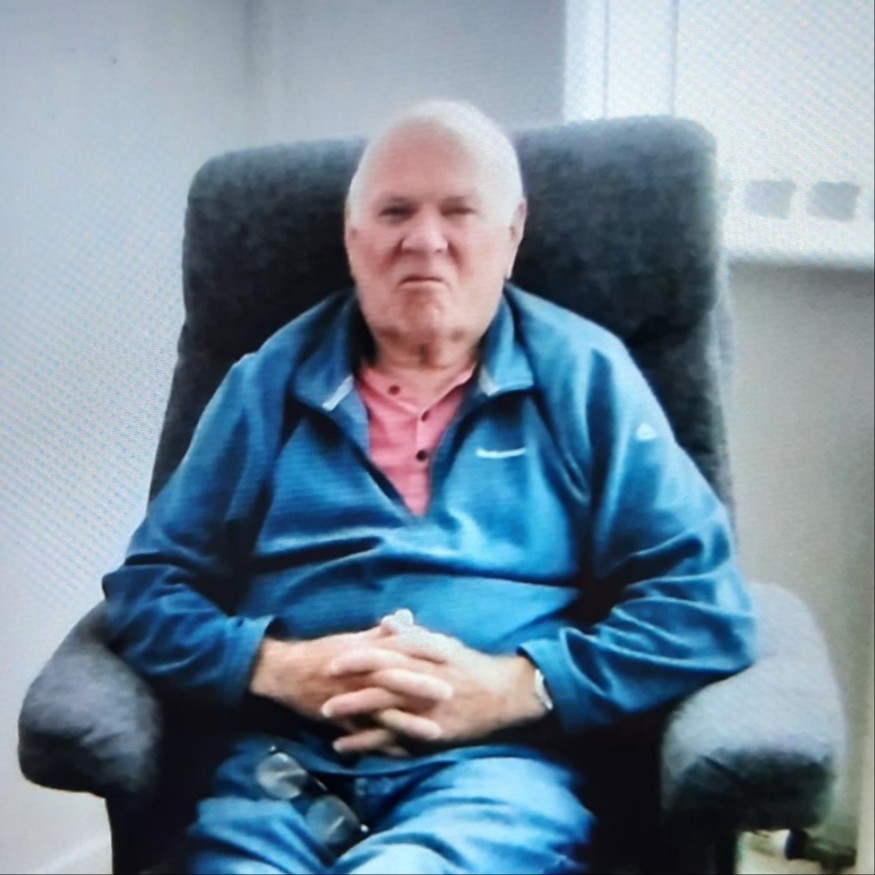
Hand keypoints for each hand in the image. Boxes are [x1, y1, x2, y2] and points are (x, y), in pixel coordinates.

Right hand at [248, 612, 451, 754]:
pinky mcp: (342, 720)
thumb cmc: (325, 652)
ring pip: (384, 711)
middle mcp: (362, 673)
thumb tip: (406, 616)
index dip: (427, 651)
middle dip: (423, 686)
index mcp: (368, 650)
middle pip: (396, 679)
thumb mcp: (355, 638)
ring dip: (410, 722)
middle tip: (452, 693)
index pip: (402, 648)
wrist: (287, 672)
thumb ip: (383, 631)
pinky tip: (404, 755)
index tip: (452, 654)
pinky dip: (384, 746)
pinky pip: (365, 736)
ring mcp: (352, 698)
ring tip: (435, 732)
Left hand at [323, 624, 547, 753]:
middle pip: (380, 677)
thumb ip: (414, 634)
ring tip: (325, 712)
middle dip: (350, 680)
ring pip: (384, 707)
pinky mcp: (430, 730)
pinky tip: (345, 746)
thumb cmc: (470, 666)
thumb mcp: (443, 644)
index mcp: (426, 656)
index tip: (334, 657)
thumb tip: (388, 619)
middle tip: (321, 682)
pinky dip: (368, 742)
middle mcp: (424, 679)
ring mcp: (426, 706)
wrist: (502, 695)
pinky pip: (394, 738)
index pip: (386, 651)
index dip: (359, 654)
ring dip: (353, 710)